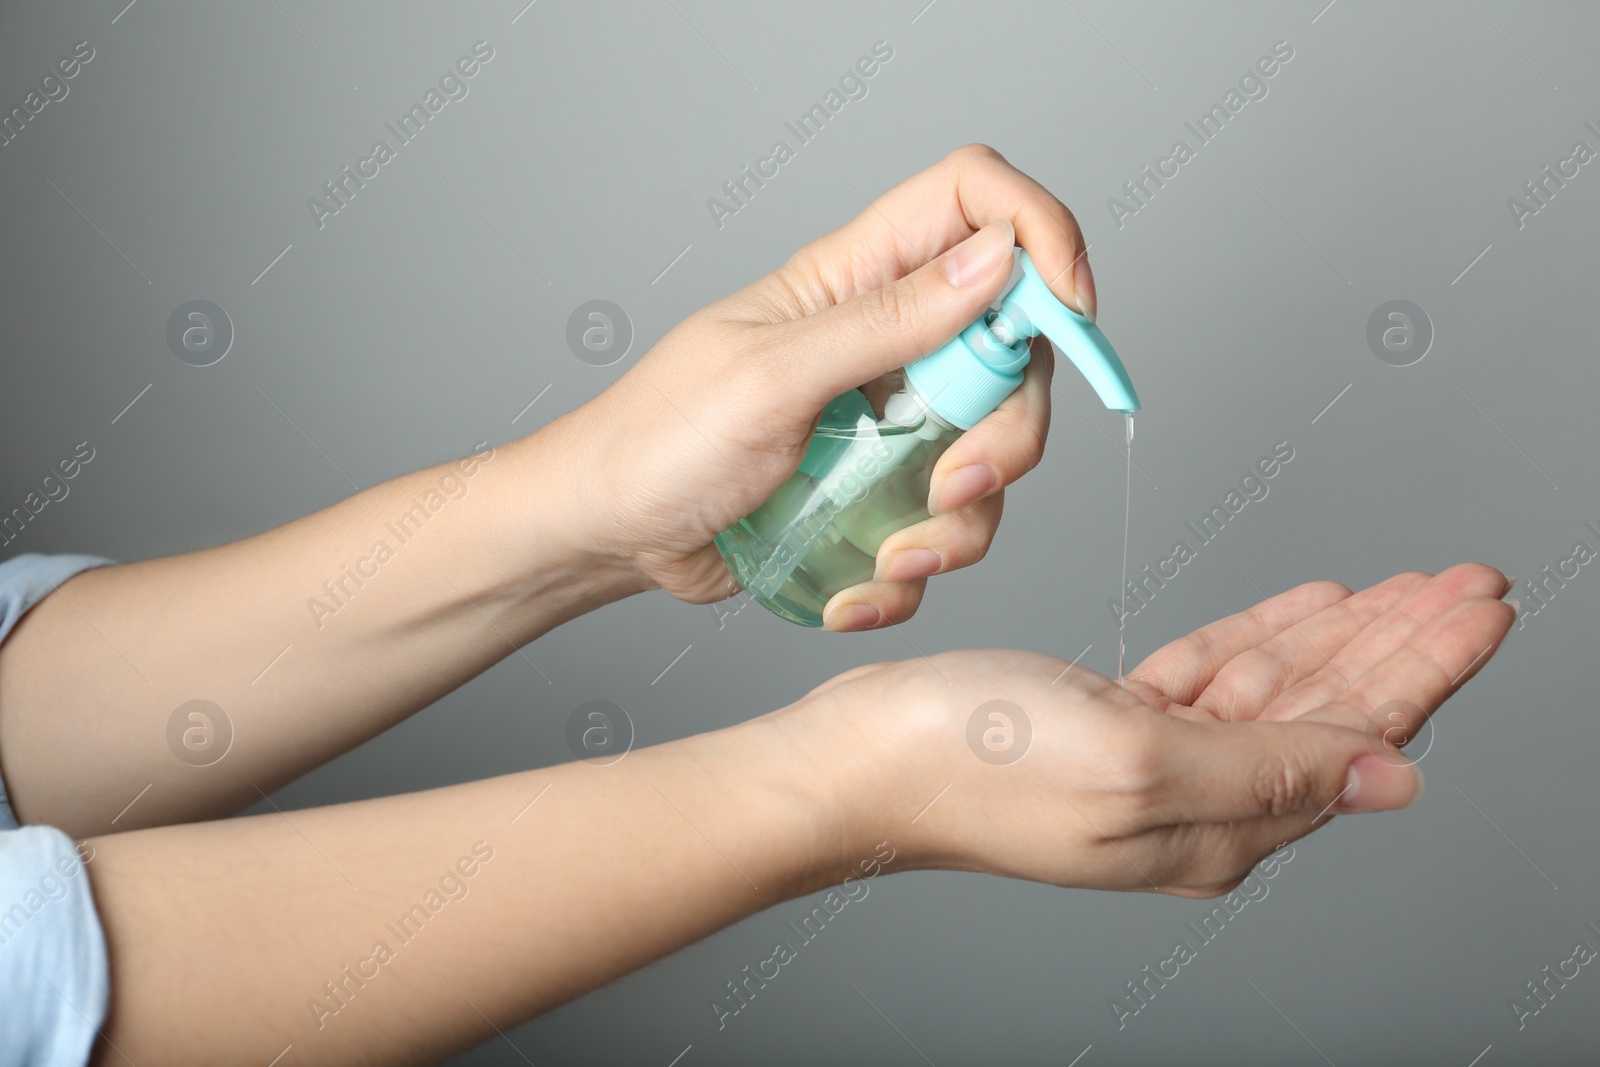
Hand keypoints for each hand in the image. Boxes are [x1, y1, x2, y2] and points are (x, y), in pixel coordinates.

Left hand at [555, 145, 1094, 629]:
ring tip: (891, 558)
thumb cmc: (660, 438)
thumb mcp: (773, 376)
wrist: (611, 535)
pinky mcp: (880, 493)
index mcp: (856, 278)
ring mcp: (890, 420)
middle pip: (1015, 351)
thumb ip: (887, 320)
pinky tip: (859, 591)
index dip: (1040, 235)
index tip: (1069, 311)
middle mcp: (888, 341)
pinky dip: (914, 574)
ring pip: (993, 453)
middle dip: (1012, 429)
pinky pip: (944, 528)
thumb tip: (997, 259)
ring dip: (963, 524)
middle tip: (956, 483)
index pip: (975, 202)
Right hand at [777, 566, 1512, 896]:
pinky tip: (1305, 607)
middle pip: (1333, 713)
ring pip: (1280, 690)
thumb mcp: (1135, 763)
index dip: (1428, 668)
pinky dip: (1263, 637)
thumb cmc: (970, 762)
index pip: (1359, 740)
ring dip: (1344, 633)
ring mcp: (1154, 766)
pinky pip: (1214, 678)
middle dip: (1405, 643)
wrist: (858, 758)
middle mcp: (1197, 806)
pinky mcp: (1110, 726)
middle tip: (1466, 582)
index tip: (1484, 607)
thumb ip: (1270, 772)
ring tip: (1407, 584)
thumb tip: (1391, 779)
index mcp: (1217, 828)